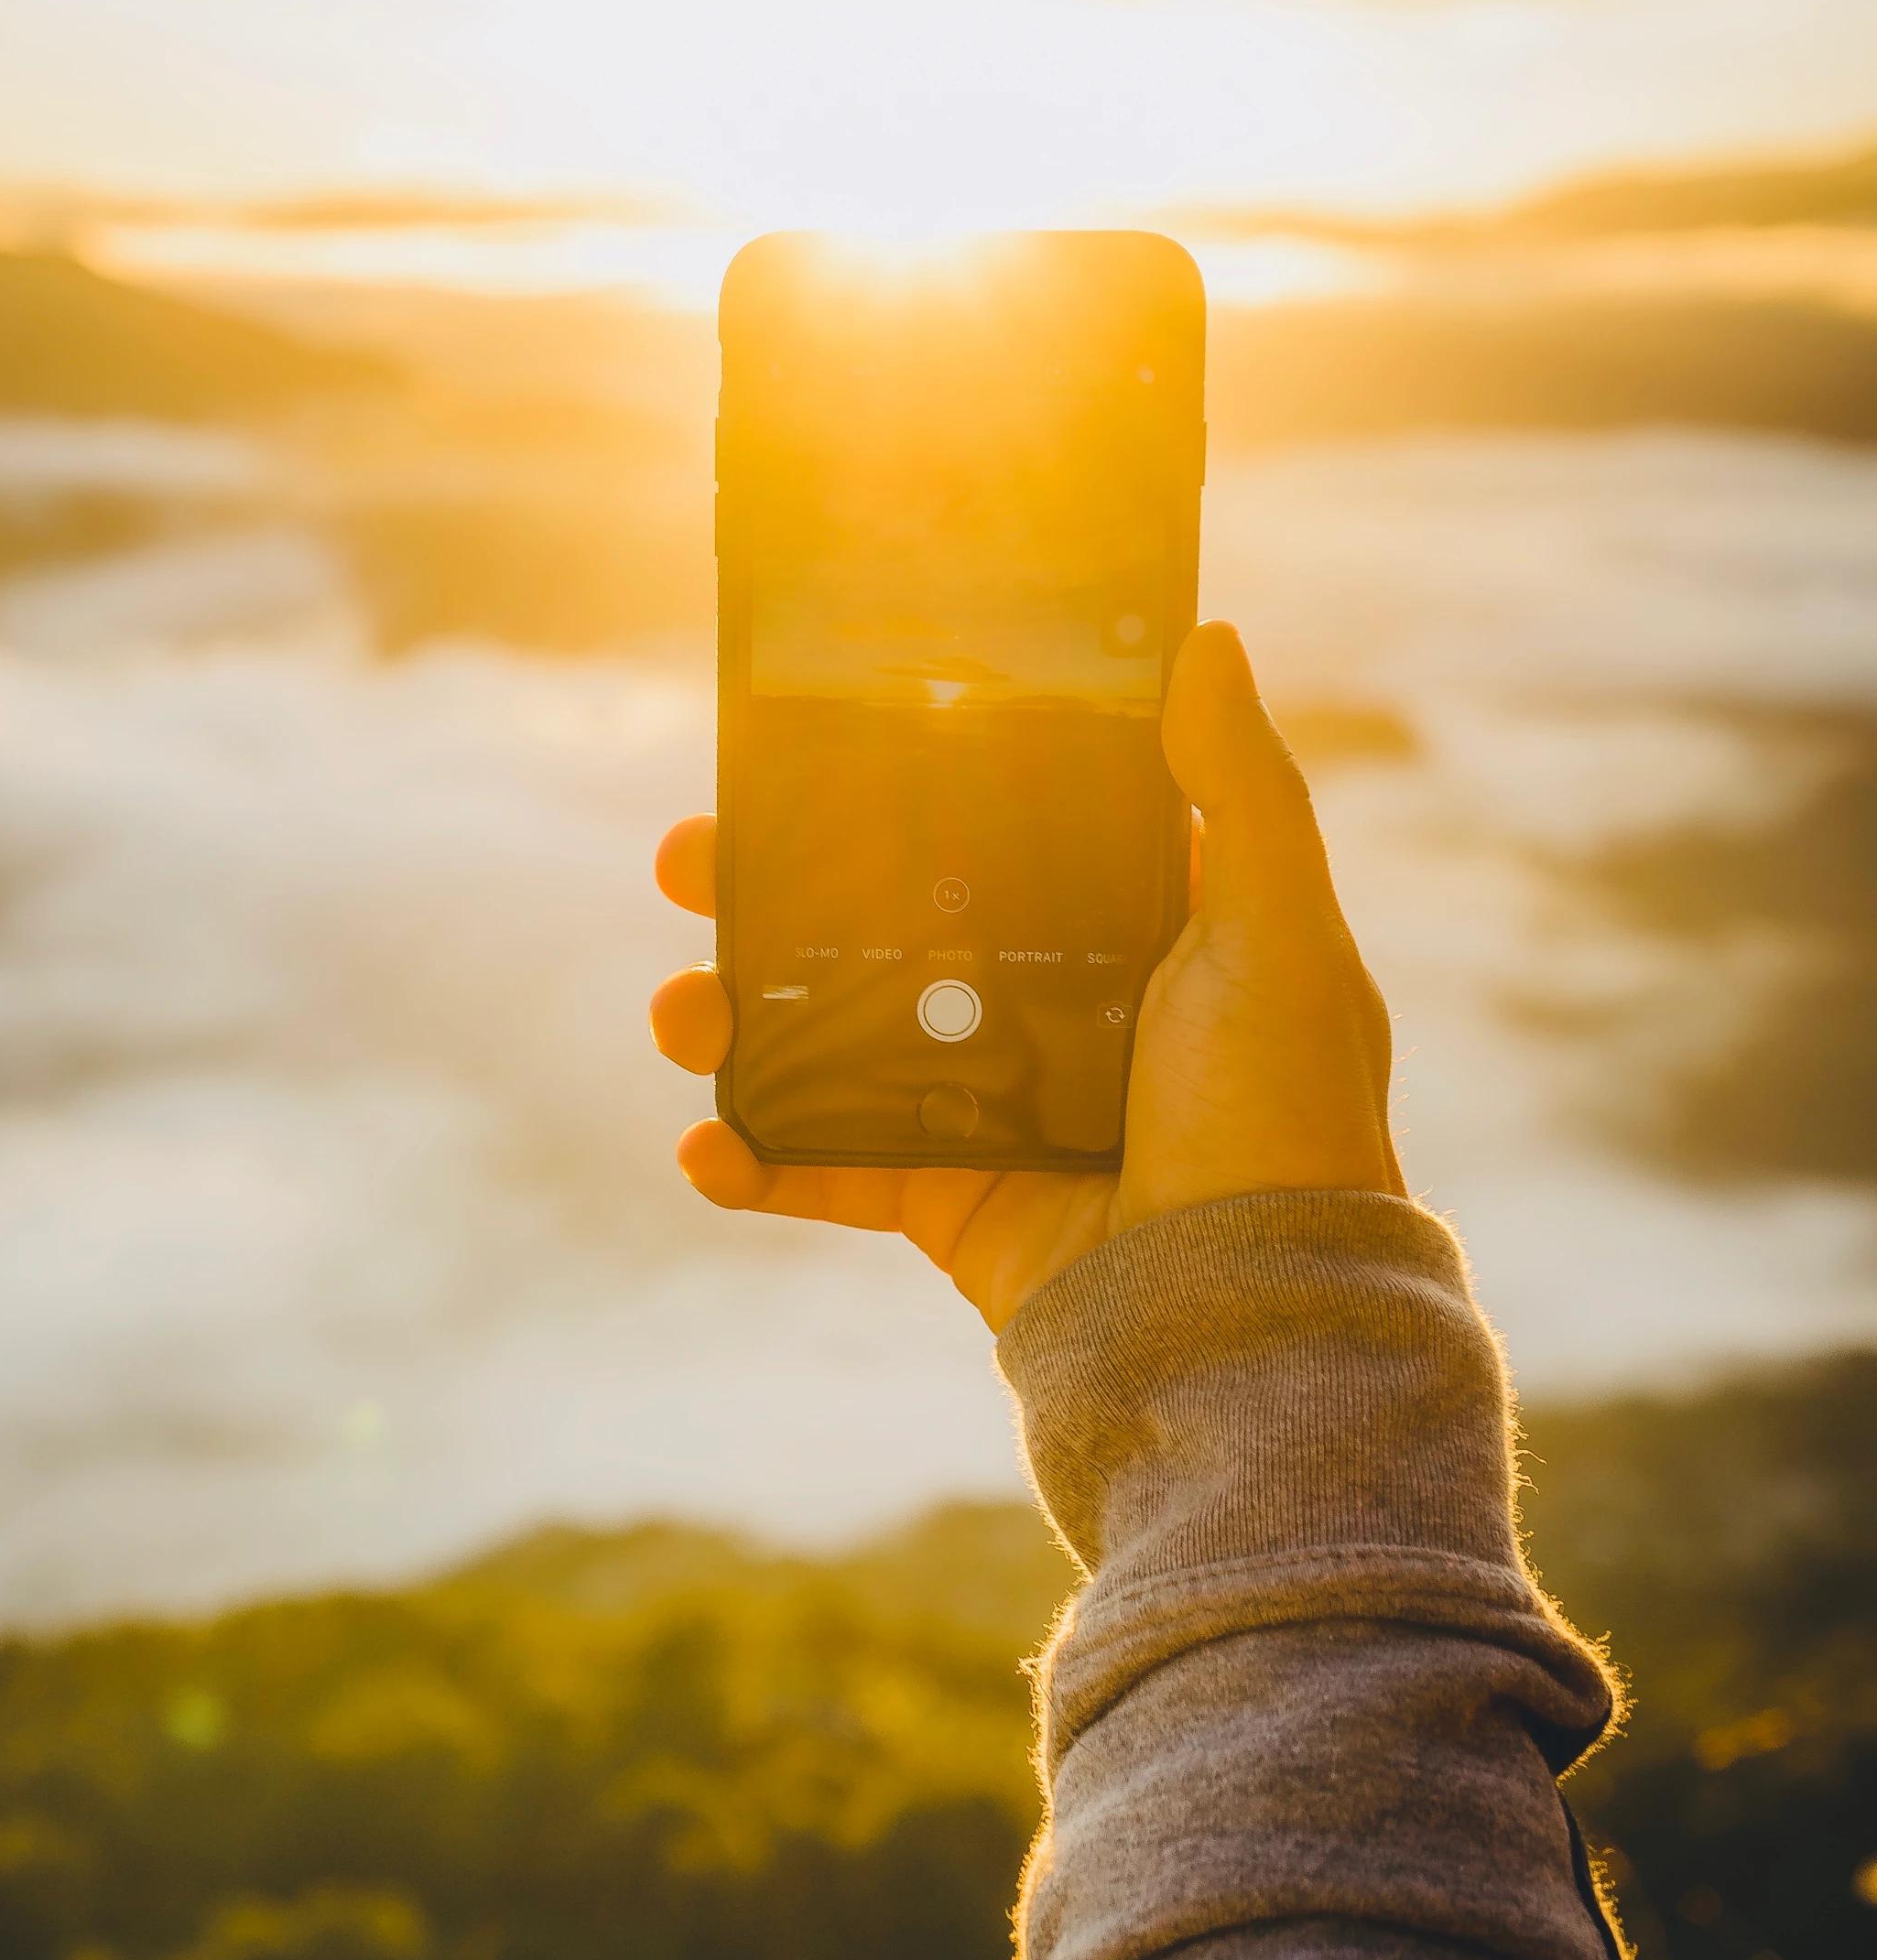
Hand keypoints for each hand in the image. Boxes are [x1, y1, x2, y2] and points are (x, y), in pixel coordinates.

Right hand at [649, 620, 1402, 1334]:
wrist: (1250, 1321)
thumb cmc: (1281, 1119)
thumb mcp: (1278, 936)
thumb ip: (1241, 791)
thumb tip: (1209, 638)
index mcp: (1124, 932)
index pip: (989, 833)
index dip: (892, 786)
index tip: (796, 743)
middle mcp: (1048, 1012)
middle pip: (874, 927)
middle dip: (762, 894)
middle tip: (687, 858)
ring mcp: (987, 1109)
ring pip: (825, 1042)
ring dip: (729, 1020)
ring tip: (677, 1012)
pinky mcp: (946, 1204)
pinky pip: (825, 1173)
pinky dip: (752, 1161)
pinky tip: (701, 1145)